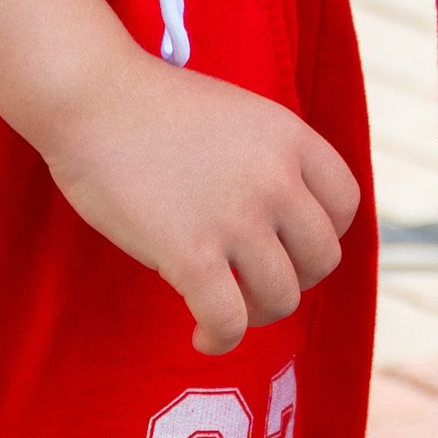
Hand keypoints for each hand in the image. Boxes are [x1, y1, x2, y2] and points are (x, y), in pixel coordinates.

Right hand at [43, 49, 359, 355]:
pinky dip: (219, 339)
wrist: (92, 97)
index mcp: (290, 138)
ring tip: (226, 306)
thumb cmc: (153, 107)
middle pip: (321, 259)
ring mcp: (237, 218)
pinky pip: (228, 321)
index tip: (289, 245)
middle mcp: (276, 179)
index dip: (322, 234)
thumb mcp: (239, 116)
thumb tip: (280, 225)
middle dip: (292, 277)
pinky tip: (201, 336)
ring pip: (281, 297)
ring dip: (255, 312)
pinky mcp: (192, 254)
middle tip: (253, 279)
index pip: (345, 205)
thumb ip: (270, 161)